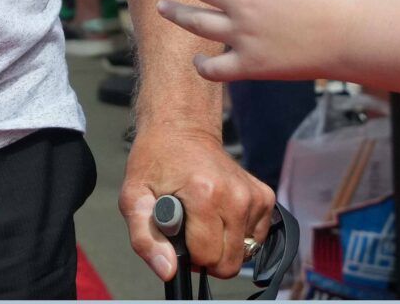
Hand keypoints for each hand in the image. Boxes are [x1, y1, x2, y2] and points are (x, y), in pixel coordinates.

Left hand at [121, 124, 275, 280]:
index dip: (187, 254)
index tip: (177, 234)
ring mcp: (254, 196)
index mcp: (205, 195)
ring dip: (222, 244)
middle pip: (230, 262)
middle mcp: (237, 196)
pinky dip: (238, 234)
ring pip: (245, 253)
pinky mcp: (265, 197)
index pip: (207, 258)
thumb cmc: (155, 161)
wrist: (181, 129)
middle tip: (189, 230)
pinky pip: (256, 238)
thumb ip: (145, 238)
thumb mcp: (134, 196)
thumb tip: (168, 271)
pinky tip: (219, 214)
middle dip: (207, 255)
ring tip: (202, 218)